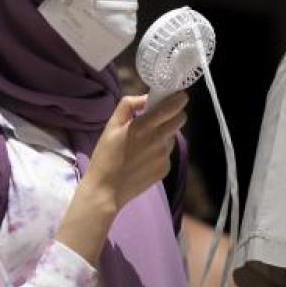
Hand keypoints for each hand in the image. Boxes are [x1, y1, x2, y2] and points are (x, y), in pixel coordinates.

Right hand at [83, 92, 187, 210]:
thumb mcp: (111, 126)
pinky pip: (168, 153)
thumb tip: (146, 98)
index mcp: (144, 126)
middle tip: (160, 118)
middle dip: (174, 114)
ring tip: (145, 143)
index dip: (179, 98)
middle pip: (180, 119)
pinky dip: (160, 151)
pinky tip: (144, 158)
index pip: (173, 107)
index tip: (177, 95)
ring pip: (173, 137)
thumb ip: (129, 105)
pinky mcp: (165, 169)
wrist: (106, 191)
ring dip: (165, 134)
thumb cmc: (105, 156)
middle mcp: (158, 140)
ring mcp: (164, 156)